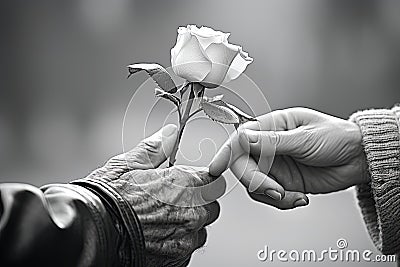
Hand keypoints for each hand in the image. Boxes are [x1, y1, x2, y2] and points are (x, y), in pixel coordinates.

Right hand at [87, 125, 225, 265]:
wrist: (90, 234)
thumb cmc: (107, 199)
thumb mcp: (127, 164)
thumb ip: (155, 148)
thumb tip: (169, 134)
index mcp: (185, 185)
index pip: (215, 180)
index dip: (203, 179)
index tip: (193, 181)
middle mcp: (191, 213)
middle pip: (211, 206)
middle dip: (197, 202)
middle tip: (172, 200)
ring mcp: (185, 239)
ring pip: (200, 230)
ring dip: (188, 224)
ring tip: (161, 220)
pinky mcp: (176, 260)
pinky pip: (187, 249)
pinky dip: (176, 242)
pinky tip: (156, 236)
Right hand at [209, 107, 367, 209]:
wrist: (358, 160)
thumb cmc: (337, 138)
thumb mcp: (305, 137)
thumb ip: (273, 141)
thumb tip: (244, 138)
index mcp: (272, 126)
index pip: (241, 139)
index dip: (225, 153)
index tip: (215, 168)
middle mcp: (269, 147)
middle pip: (244, 166)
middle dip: (256, 182)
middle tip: (275, 190)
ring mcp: (275, 166)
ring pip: (254, 185)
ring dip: (272, 195)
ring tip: (292, 196)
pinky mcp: (283, 183)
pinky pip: (270, 197)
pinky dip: (283, 202)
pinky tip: (299, 198)